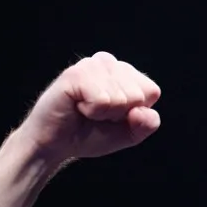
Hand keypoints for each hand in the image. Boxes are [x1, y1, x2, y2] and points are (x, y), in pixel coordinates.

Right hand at [19, 52, 160, 162]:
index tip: (113, 116)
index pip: (151, 91)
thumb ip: (146, 125)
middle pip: (138, 95)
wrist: (55, 144)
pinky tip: (77, 106)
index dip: (135, 113)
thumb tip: (144, 112)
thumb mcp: (127, 134)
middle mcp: (109, 63)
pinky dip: (92, 112)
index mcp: (124, 73)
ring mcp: (91, 65)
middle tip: (96, 115)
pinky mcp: (76, 73)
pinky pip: (102, 100)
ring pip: (121, 98)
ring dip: (104, 114)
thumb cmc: (89, 135)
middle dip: (119, 115)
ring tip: (86, 110)